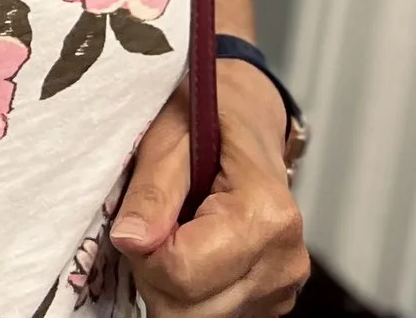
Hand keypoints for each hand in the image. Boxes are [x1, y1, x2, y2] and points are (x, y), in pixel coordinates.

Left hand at [111, 60, 308, 315]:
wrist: (249, 118)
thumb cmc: (211, 118)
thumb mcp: (168, 135)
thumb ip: (152, 190)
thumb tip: (131, 240)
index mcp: (266, 215)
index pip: (183, 272)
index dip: (144, 249)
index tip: (141, 216)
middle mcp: (285, 260)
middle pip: (190, 308)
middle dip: (154, 272)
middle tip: (153, 223)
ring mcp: (282, 285)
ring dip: (170, 284)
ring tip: (175, 230)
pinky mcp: (273, 299)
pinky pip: (214, 313)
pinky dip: (191, 289)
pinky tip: (193, 247)